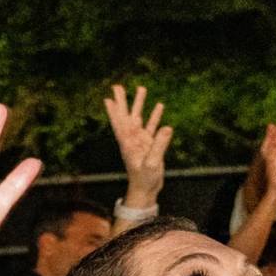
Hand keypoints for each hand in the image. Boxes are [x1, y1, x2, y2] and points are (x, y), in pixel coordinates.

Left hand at [103, 84, 171, 206]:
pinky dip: (154, 116)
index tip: (108, 98)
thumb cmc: (145, 179)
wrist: (146, 189)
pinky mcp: (150, 144)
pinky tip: (159, 105)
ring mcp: (140, 140)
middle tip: (118, 86)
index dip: (114, 111)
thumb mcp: (151, 163)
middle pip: (126, 116)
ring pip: (139, 118)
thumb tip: (167, 127)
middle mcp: (132, 139)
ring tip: (141, 88)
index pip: (119, 123)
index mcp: (128, 143)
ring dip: (138, 104)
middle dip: (122, 101)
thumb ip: (159, 146)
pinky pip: (152, 127)